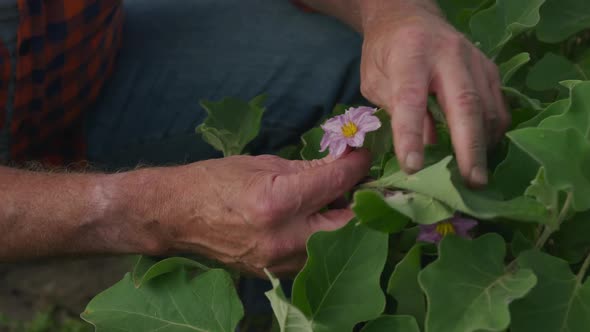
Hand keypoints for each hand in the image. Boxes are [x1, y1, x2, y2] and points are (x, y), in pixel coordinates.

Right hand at [150, 150, 369, 276]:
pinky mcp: (276, 272)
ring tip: (338, 199)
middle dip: (360, 200)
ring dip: (344, 221)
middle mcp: (283, 237)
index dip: (356, 166)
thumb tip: (343, 159)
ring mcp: (280, 261)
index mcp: (277, 202)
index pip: (335, 183)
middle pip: (347, 223)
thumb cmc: (217, 181)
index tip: (364, 155)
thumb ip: (309, 167)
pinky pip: (314, 255)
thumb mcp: (264, 164)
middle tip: (360, 182)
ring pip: (335, 244)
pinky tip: (317, 219)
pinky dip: (323, 236)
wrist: (179, 215)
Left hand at [359, 1, 509, 186]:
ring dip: (484, 144)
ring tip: (476, 175)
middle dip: (469, 147)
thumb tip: (425, 148)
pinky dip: (493, 131)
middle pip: (465, 103)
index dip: (411, 135)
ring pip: (488, 106)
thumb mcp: (375, 80)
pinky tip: (483, 150)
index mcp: (410, 56)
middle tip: (471, 182)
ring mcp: (474, 60)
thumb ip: (396, 110)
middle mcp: (448, 55)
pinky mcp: (489, 68)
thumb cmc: (385, 52)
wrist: (409, 16)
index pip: (411, 99)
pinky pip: (498, 104)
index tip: (412, 167)